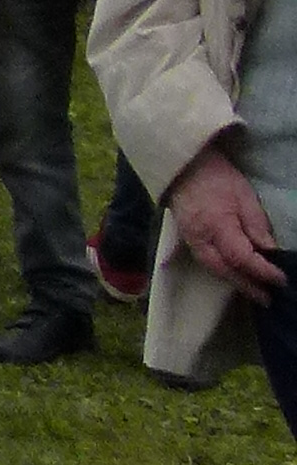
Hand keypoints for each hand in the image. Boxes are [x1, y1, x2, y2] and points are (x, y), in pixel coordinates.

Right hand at [168, 146, 285, 296]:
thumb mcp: (243, 194)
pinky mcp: (187, 239)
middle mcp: (200, 238)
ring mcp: (190, 240)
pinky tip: (236, 276)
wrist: (183, 166)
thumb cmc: (217, 176)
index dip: (262, 271)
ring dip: (236, 282)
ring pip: (214, 269)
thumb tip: (269, 251)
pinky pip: (207, 262)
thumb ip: (256, 224)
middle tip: (268, 298)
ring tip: (255, 292)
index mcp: (216, 225)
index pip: (241, 257)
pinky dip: (224, 272)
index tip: (281, 278)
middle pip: (225, 270)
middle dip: (248, 286)